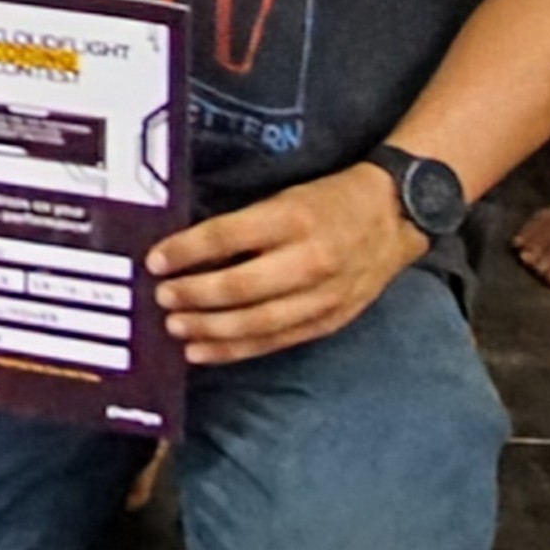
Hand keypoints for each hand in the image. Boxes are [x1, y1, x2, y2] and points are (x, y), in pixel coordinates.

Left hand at [147, 163, 418, 365]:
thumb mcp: (286, 197)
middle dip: (192, 296)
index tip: (155, 260)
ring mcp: (321, 296)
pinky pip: (274, 342)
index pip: (226, 237)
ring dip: (208, 328)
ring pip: (254, 322)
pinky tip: (203, 351)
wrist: (394, 218)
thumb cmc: (330, 202)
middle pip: (238, 286)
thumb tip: (185, 250)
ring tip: (175, 328)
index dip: (185, 251)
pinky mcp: (327, 321)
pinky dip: (234, 350)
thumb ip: (242, 224)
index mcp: (293, 218)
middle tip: (162, 298)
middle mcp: (308, 259)